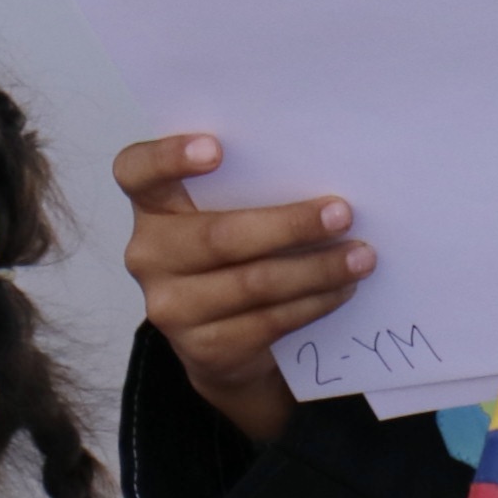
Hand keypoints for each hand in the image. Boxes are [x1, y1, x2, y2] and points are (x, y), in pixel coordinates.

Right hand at [114, 135, 372, 443]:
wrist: (222, 341)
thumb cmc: (232, 253)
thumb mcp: (227, 214)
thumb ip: (250, 189)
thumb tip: (326, 171)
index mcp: (152, 205)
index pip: (136, 170)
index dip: (168, 156)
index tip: (217, 148)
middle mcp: (149, 254)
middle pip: (218, 236)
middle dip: (289, 225)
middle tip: (343, 213)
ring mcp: (171, 307)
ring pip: (253, 284)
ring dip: (317, 269)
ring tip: (362, 256)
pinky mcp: (203, 348)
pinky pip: (269, 321)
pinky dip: (314, 302)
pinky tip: (343, 288)